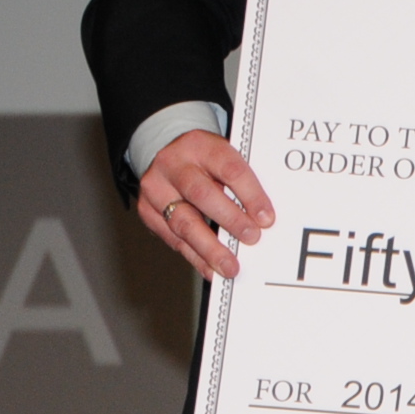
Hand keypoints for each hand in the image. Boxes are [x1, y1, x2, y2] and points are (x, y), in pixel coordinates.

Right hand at [141, 129, 272, 280]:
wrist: (163, 151)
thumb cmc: (204, 160)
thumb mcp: (222, 156)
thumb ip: (240, 180)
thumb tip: (264, 217)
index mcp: (201, 145)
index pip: (229, 168)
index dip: (250, 194)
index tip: (267, 217)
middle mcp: (174, 164)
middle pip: (201, 194)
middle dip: (230, 219)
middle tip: (252, 238)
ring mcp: (156, 188)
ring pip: (183, 221)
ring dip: (209, 248)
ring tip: (230, 266)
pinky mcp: (147, 210)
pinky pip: (172, 238)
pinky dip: (195, 256)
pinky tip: (210, 268)